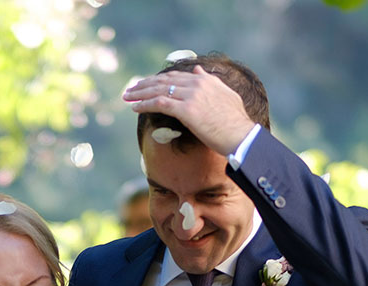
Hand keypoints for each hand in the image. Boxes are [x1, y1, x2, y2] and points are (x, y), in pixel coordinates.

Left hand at [122, 66, 255, 155]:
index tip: (145, 84)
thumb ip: (210, 81)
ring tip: (127, 97)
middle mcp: (196, 83)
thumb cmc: (235, 121)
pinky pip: (160, 103)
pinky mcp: (186, 110)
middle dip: (144, 85)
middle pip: (163, 81)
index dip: (157, 80)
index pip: (174, 76)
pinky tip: (135, 107)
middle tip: (130, 89)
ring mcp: (191, 96)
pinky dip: (145, 104)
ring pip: (159, 90)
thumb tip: (198, 70)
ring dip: (140, 94)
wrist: (241, 134)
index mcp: (204, 79)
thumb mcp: (225, 93)